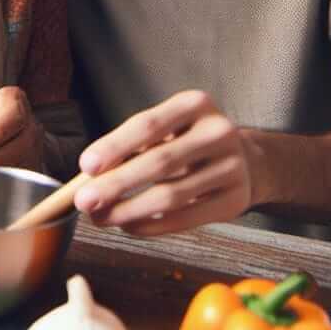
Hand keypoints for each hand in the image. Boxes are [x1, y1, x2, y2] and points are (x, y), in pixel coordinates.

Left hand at [73, 90, 253, 235]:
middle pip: (159, 162)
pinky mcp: (236, 200)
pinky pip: (185, 219)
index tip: (86, 166)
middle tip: (84, 201)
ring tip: (101, 218)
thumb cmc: (189, 142)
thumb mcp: (166, 130)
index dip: (115, 146)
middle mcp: (219, 130)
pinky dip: (151, 226)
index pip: (149, 124)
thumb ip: (130, 148)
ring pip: (171, 195)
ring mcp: (232, 166)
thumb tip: (86, 180)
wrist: (245, 161)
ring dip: (128, 210)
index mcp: (196, 104)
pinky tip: (128, 226)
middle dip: (116, 184)